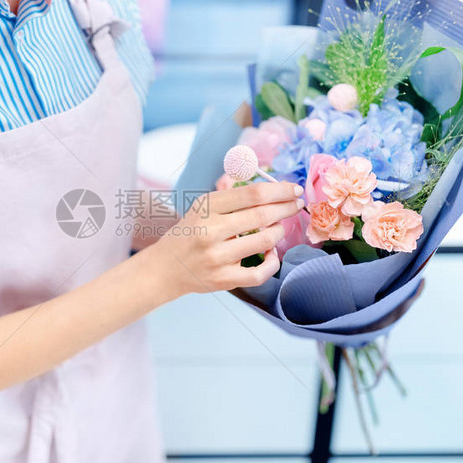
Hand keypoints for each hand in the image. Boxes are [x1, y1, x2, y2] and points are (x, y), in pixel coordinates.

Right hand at [149, 182, 304, 296]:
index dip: (279, 190)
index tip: (294, 190)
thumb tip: (266, 183)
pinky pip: (260, 273)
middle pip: (262, 214)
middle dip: (286, 208)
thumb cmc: (189, 234)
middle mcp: (210, 231)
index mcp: (206, 208)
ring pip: (264, 241)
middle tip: (297, 205)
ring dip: (279, 232)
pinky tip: (272, 254)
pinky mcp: (223, 279)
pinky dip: (274, 262)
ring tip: (278, 228)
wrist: (165, 268)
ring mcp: (217, 257)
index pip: (252, 194)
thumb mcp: (202, 208)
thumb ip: (230, 195)